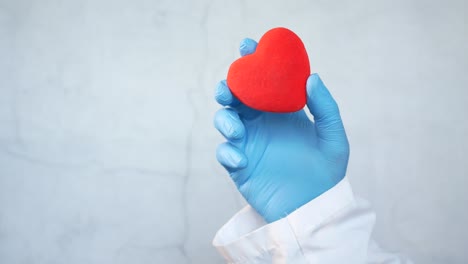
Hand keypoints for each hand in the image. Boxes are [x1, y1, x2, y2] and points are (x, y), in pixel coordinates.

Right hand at [214, 38, 349, 222]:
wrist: (313, 209)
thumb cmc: (326, 173)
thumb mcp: (333, 138)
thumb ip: (325, 107)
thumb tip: (312, 77)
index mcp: (282, 111)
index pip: (264, 81)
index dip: (253, 61)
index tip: (247, 46)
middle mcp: (262, 122)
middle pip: (237, 96)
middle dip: (228, 86)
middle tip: (230, 87)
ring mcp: (248, 143)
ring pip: (225, 120)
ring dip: (225, 118)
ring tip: (237, 128)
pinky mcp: (238, 165)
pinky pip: (225, 152)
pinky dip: (228, 152)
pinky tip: (242, 160)